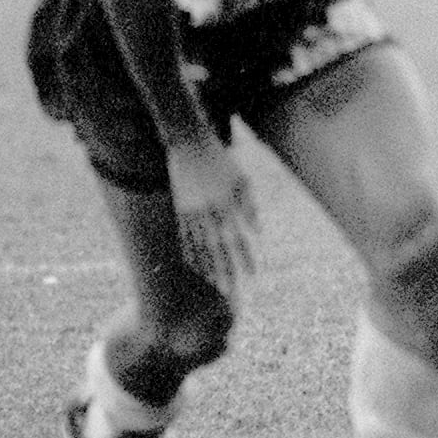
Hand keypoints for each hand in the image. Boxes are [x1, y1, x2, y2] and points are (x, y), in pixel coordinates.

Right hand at [166, 138, 258, 296]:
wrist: (188, 144)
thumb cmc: (222, 161)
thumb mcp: (242, 180)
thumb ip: (250, 208)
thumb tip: (258, 234)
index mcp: (225, 204)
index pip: (237, 238)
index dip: (244, 258)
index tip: (252, 275)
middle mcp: (207, 213)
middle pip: (217, 249)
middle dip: (224, 271)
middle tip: (230, 292)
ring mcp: (190, 213)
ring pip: (199, 247)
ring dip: (207, 268)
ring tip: (214, 284)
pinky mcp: (179, 212)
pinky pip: (184, 239)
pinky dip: (191, 255)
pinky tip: (196, 268)